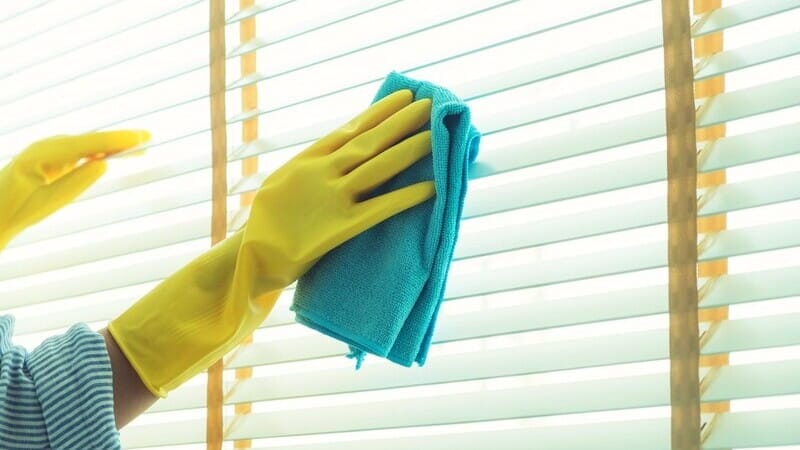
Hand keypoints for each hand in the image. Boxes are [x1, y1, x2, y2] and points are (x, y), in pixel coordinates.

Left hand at [0, 130, 149, 248]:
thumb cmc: (17, 210)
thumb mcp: (49, 202)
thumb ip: (77, 182)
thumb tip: (104, 164)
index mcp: (41, 154)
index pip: (85, 144)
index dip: (114, 140)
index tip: (138, 137)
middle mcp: (47, 147)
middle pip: (90, 140)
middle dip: (119, 138)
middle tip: (148, 137)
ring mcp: (50, 151)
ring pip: (88, 144)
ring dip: (113, 144)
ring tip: (141, 146)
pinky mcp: (54, 159)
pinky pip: (83, 152)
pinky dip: (102, 151)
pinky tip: (117, 154)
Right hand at [108, 90, 433, 396]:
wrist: (251, 257)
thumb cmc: (269, 222)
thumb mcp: (285, 182)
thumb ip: (313, 167)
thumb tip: (340, 152)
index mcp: (307, 160)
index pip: (350, 129)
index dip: (378, 112)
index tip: (402, 97)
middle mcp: (322, 172)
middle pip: (369, 141)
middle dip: (400, 122)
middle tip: (429, 104)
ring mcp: (332, 198)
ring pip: (378, 167)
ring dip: (408, 149)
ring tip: (435, 134)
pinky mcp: (340, 227)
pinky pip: (381, 209)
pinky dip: (407, 197)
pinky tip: (431, 187)